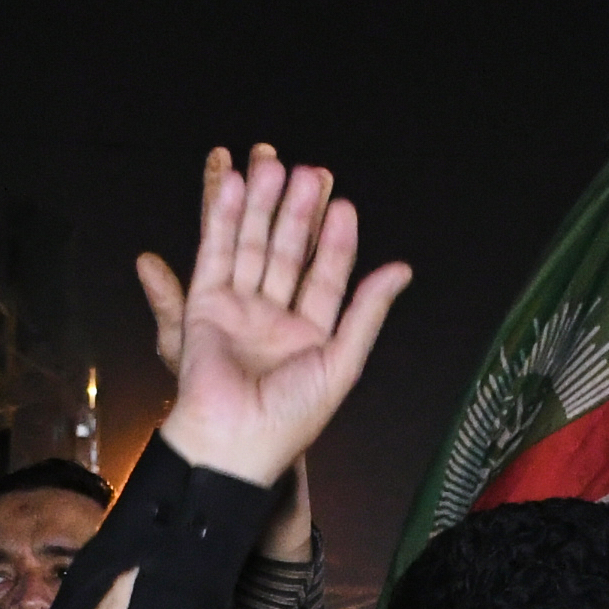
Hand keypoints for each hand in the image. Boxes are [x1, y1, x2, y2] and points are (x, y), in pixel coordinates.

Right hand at [149, 146, 410, 485]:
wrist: (231, 441)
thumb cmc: (289, 416)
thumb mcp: (342, 362)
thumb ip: (368, 312)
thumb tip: (403, 269)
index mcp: (311, 337)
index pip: (328, 278)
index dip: (337, 243)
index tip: (345, 206)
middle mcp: (275, 319)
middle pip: (289, 254)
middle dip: (299, 214)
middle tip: (310, 173)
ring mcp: (239, 309)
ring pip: (254, 247)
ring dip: (264, 208)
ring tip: (274, 166)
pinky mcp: (204, 305)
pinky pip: (216, 255)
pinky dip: (224, 221)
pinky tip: (237, 188)